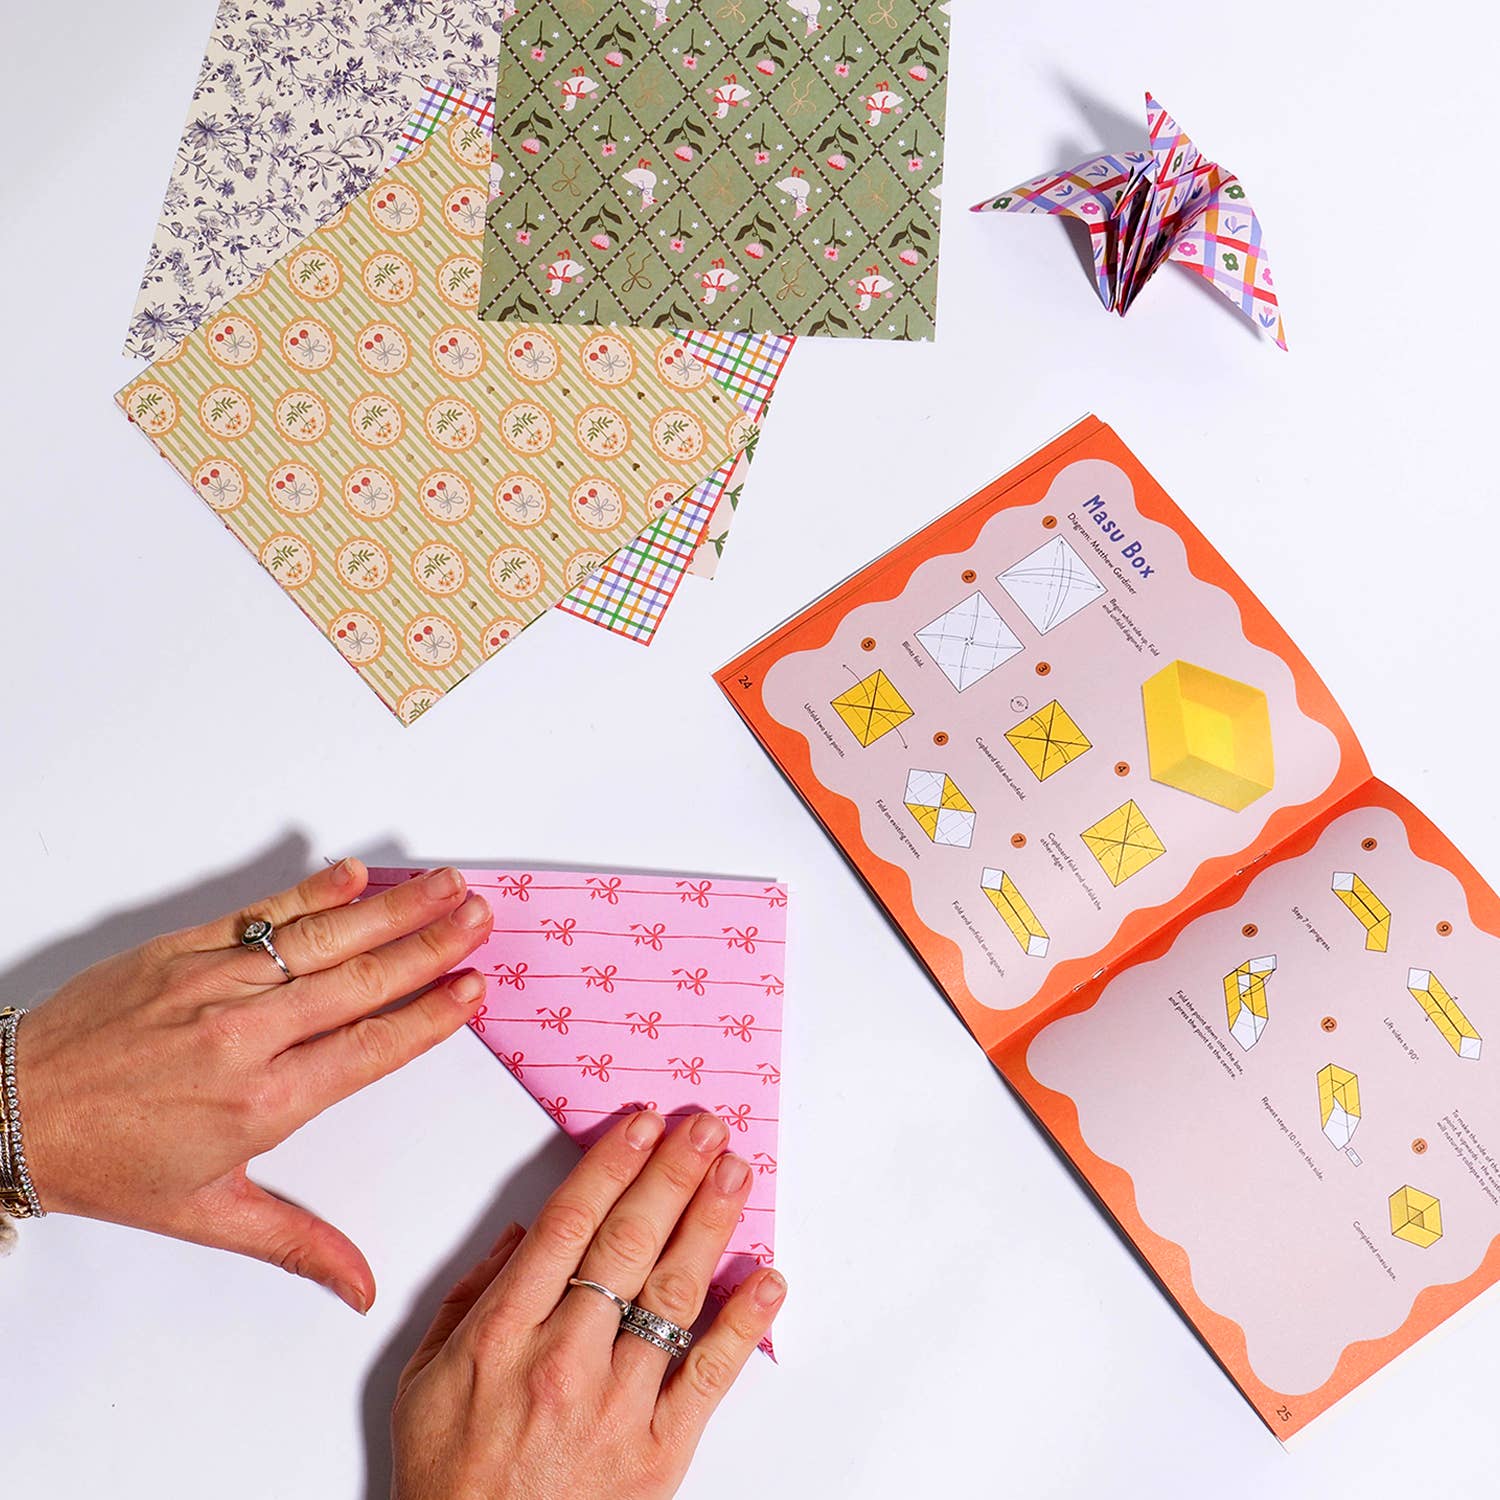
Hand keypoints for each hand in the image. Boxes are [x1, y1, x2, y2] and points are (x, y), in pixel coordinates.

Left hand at [16, 859, 492, 1312]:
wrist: (7, 1112)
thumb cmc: (105, 1162)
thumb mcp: (205, 1213)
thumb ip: (297, 1242)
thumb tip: (361, 1287)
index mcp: (263, 1102)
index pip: (372, 1047)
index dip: (432, 1015)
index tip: (474, 989)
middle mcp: (247, 1036)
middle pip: (362, 981)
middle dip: (431, 946)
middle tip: (479, 918)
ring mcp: (215, 983)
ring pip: (324, 939)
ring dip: (393, 910)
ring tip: (445, 886)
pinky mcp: (181, 951)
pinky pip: (263, 914)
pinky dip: (314, 892)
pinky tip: (358, 875)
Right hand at [391, 1111, 786, 1499]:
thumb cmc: (450, 1478)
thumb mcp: (423, 1378)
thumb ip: (470, 1296)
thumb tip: (523, 1234)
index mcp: (502, 1334)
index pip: (568, 1226)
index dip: (610, 1167)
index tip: (642, 1126)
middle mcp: (562, 1360)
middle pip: (626, 1245)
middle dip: (670, 1177)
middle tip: (703, 1130)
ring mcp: (614, 1406)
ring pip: (670, 1297)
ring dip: (708, 1227)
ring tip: (734, 1176)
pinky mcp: (656, 1452)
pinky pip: (708, 1377)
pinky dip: (743, 1325)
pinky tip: (766, 1279)